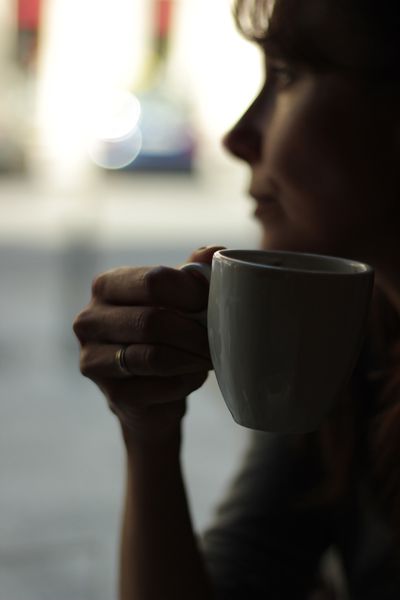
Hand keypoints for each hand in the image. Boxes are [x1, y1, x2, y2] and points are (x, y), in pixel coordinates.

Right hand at [73, 246, 223, 444]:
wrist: (149, 391)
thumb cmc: (164, 333)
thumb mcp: (176, 298)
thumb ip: (192, 273)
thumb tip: (215, 251)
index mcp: (107, 285)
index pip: (153, 281)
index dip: (191, 292)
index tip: (213, 302)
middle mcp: (90, 319)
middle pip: (153, 321)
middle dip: (194, 331)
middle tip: (221, 337)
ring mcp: (93, 359)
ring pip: (154, 356)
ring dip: (192, 357)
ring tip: (211, 356)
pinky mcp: (110, 394)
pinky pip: (158, 386)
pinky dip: (185, 381)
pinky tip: (194, 376)